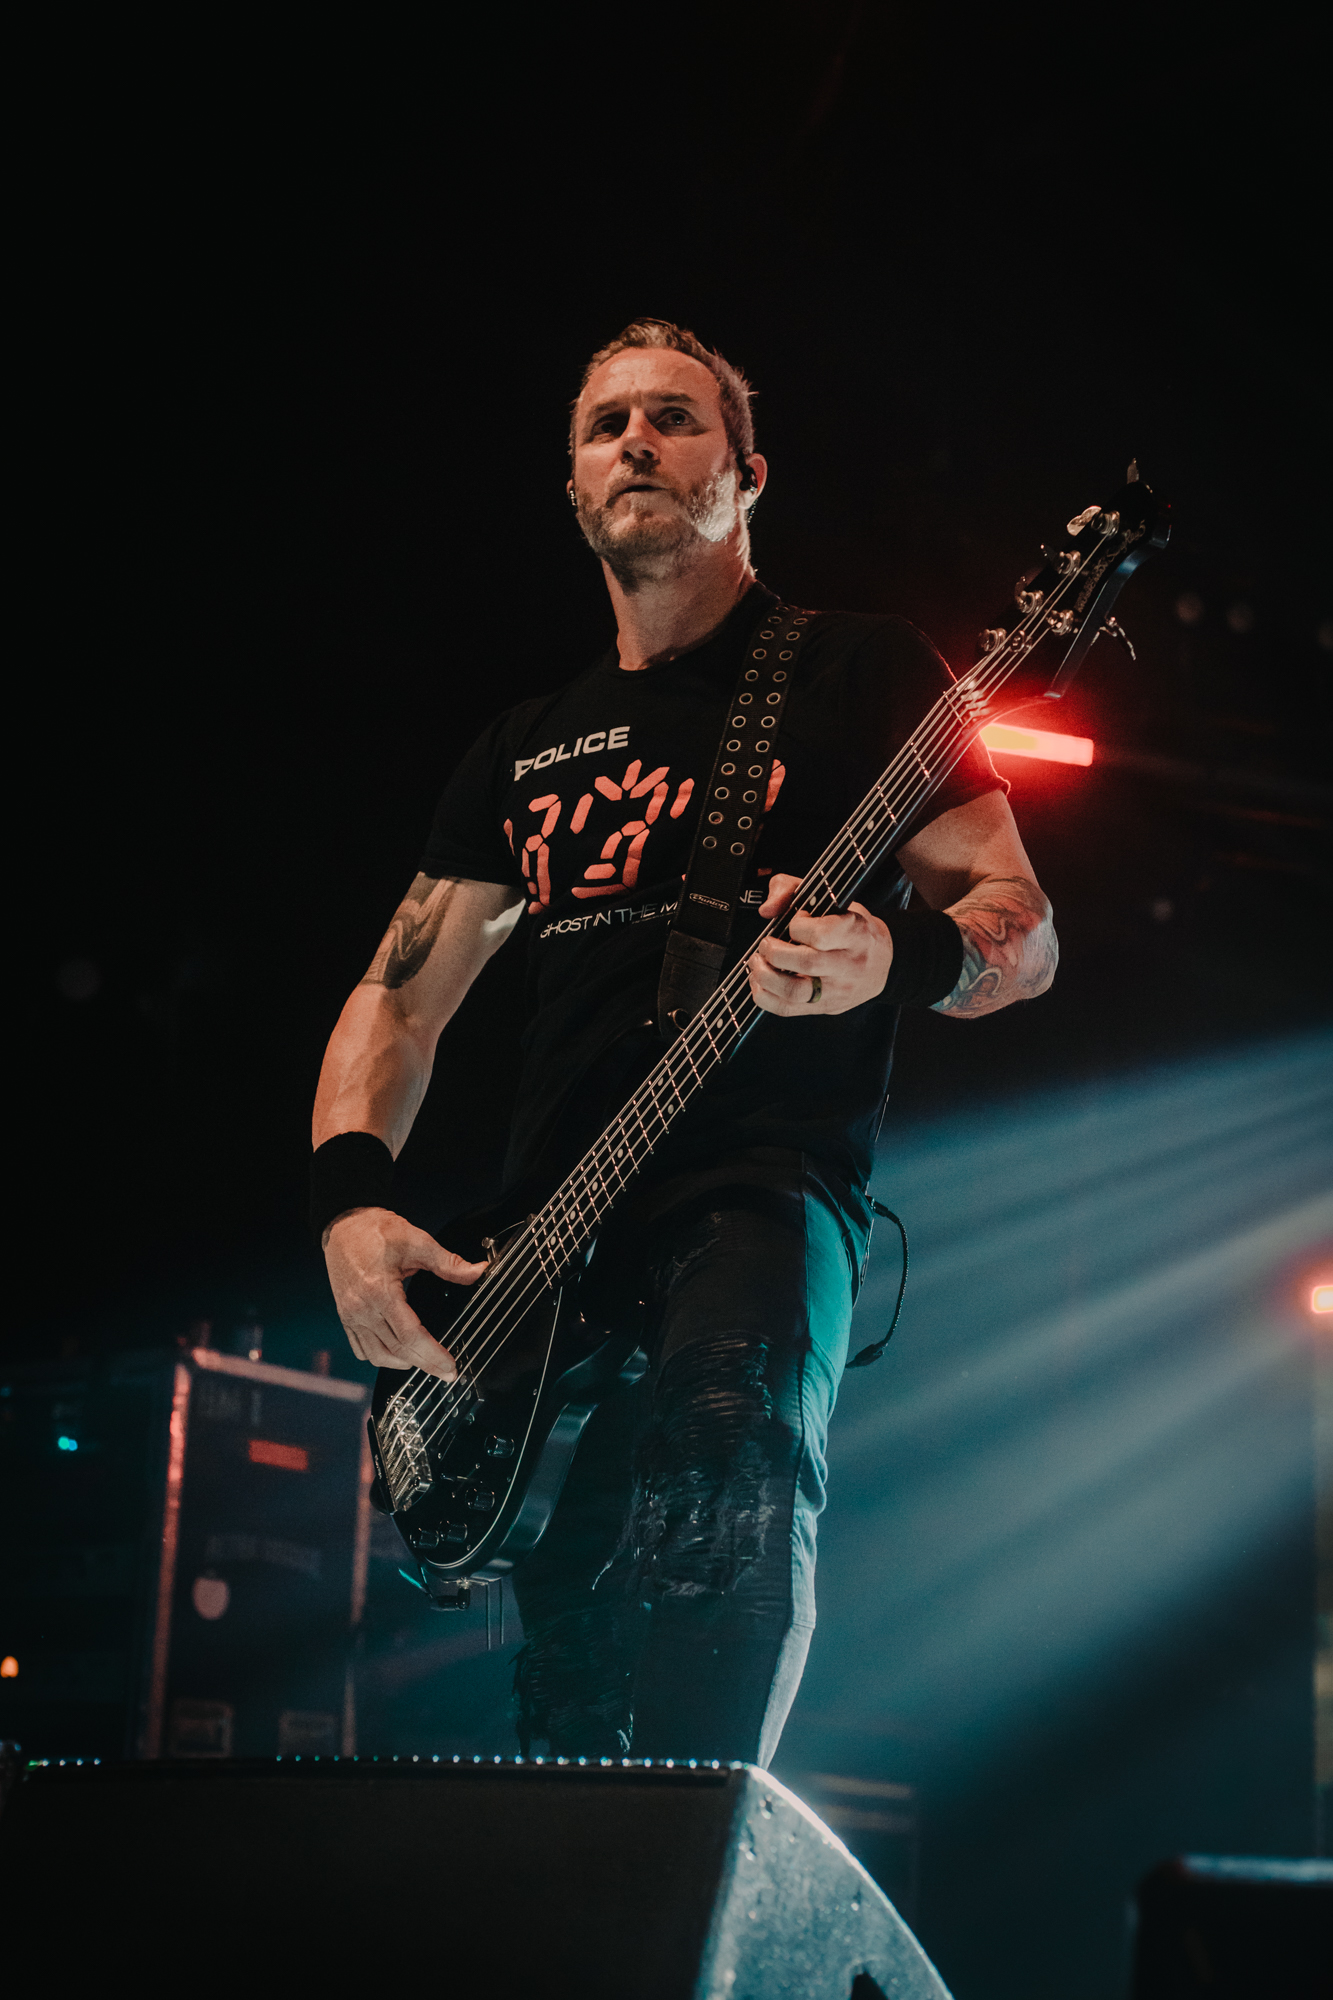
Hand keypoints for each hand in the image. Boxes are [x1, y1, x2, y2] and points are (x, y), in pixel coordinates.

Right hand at [322, 1207, 484, 1378]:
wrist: (344, 1225)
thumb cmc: (375, 1231)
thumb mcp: (417, 1241)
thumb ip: (448, 1262)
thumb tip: (477, 1272)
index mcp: (380, 1291)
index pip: (410, 1335)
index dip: (432, 1355)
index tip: (449, 1366)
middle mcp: (362, 1308)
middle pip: (396, 1350)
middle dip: (425, 1365)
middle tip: (446, 1372)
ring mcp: (351, 1315)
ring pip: (377, 1355)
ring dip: (402, 1364)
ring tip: (424, 1362)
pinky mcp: (345, 1316)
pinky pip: (361, 1348)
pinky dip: (380, 1356)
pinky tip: (396, 1353)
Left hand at [748, 873, 893, 1016]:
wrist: (882, 962)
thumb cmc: (852, 929)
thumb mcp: (831, 899)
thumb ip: (792, 890)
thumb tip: (768, 909)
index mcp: (856, 933)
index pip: (822, 934)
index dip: (798, 927)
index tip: (795, 921)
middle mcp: (850, 965)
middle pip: (807, 963)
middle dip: (775, 952)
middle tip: (766, 944)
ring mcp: (839, 990)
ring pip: (795, 991)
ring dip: (766, 977)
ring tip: (758, 963)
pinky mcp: (826, 1007)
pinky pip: (788, 1009)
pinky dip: (765, 997)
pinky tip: (760, 983)